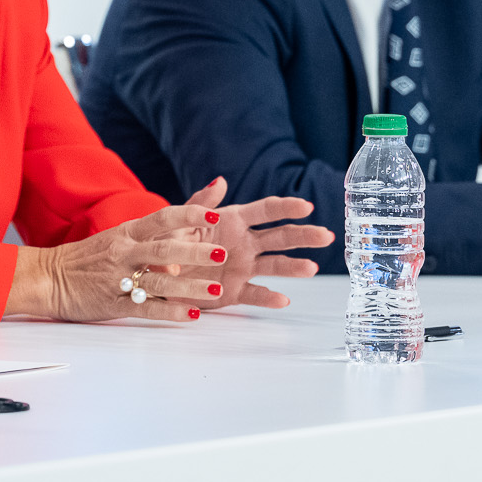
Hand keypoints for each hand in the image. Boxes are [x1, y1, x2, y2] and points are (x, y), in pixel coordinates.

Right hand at [5, 195, 315, 322]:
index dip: (189, 214)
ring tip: (216, 291)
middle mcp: (124, 252)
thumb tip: (186, 221)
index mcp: (126, 232)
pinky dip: (170, 311)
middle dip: (196, 251)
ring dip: (190, 287)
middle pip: (164, 248)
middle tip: (223, 253)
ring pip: (159, 280)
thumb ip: (152, 232)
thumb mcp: (118, 236)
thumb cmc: (87, 257)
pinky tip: (192, 316)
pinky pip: (145, 307)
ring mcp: (117, 278)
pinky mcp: (113, 304)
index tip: (214, 212)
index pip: (161, 218)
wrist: (47, 278)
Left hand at [183, 177, 332, 309]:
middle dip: (304, 235)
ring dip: (294, 267)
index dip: (286, 207)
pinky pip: (255, 294)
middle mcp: (244, 243)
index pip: (266, 210)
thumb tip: (220, 181)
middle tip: (326, 236)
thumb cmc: (168, 241)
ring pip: (274, 266)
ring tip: (311, 268)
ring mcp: (242, 267)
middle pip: (280, 237)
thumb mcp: (179, 219)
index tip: (306, 206)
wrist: (156, 272)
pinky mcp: (234, 291)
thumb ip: (200, 203)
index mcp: (233, 220)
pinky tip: (283, 300)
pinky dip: (269, 298)